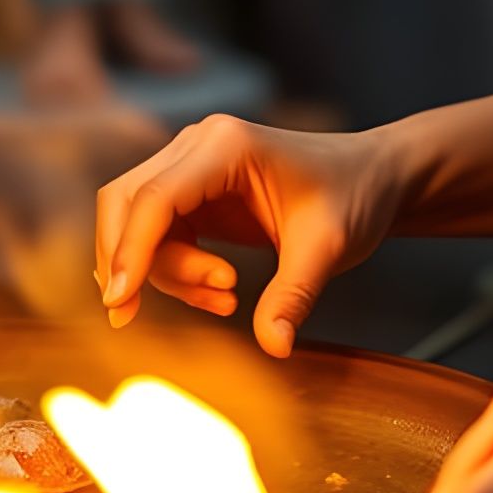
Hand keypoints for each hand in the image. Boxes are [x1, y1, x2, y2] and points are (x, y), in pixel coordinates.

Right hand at [95, 116, 404, 355]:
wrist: (372, 179)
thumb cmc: (354, 198)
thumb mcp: (328, 248)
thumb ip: (294, 296)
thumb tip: (273, 347)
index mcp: (227, 146)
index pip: (155, 197)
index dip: (129, 250)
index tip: (120, 304)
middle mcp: (199, 145)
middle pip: (125, 200)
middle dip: (127, 261)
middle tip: (132, 317)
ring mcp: (192, 164)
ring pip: (136, 221)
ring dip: (163, 272)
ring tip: (227, 299)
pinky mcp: (194, 190)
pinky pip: (157, 233)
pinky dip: (174, 270)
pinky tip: (219, 292)